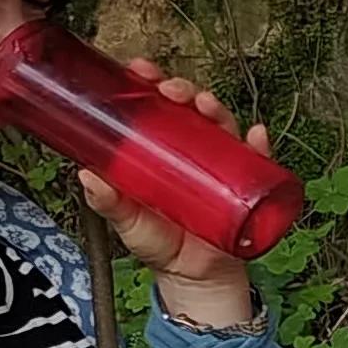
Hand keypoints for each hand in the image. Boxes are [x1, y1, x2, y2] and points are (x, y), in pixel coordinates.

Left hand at [78, 61, 262, 328]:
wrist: (194, 277)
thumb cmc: (159, 244)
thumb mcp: (126, 222)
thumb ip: (108, 202)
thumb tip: (86, 174)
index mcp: (157, 149)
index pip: (153, 106)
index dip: (148, 83)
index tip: (139, 69)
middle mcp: (190, 150)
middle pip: (190, 107)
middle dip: (183, 90)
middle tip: (171, 90)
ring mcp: (219, 165)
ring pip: (223, 125)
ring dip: (217, 108)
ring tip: (207, 106)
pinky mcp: (245, 185)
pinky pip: (258, 160)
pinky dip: (260, 145)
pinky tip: (256, 136)